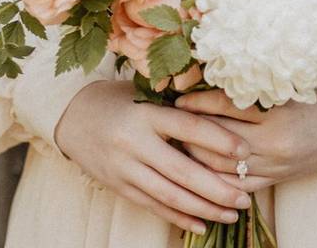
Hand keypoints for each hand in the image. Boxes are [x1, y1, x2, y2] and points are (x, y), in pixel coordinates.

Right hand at [56, 80, 252, 233]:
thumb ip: (179, 106)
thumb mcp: (146, 94)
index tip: (246, 152)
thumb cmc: (119, 100)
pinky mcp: (118, 185)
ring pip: (169, 195)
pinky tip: (202, 223)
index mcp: (146, 113)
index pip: (189, 128)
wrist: (70, 115)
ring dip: (203, 208)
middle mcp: (134, 142)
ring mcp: (124, 168)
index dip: (220, 140)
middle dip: (217, 189)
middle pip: (182, 171)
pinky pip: (152, 206)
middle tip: (245, 197)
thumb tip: (228, 113)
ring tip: (232, 214)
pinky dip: (179, 217)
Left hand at [175, 82, 316, 191]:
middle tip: (166, 120)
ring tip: (176, 142)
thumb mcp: (292, 86)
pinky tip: (197, 167)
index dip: (198, 102)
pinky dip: (214, 176)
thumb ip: (256, 87)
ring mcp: (275, 166)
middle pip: (218, 141)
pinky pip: (237, 184)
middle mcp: (274, 144)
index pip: (226, 108)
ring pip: (222, 166)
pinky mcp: (276, 179)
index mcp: (278, 115)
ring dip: (196, 155)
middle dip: (189, 131)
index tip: (177, 97)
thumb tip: (214, 78)